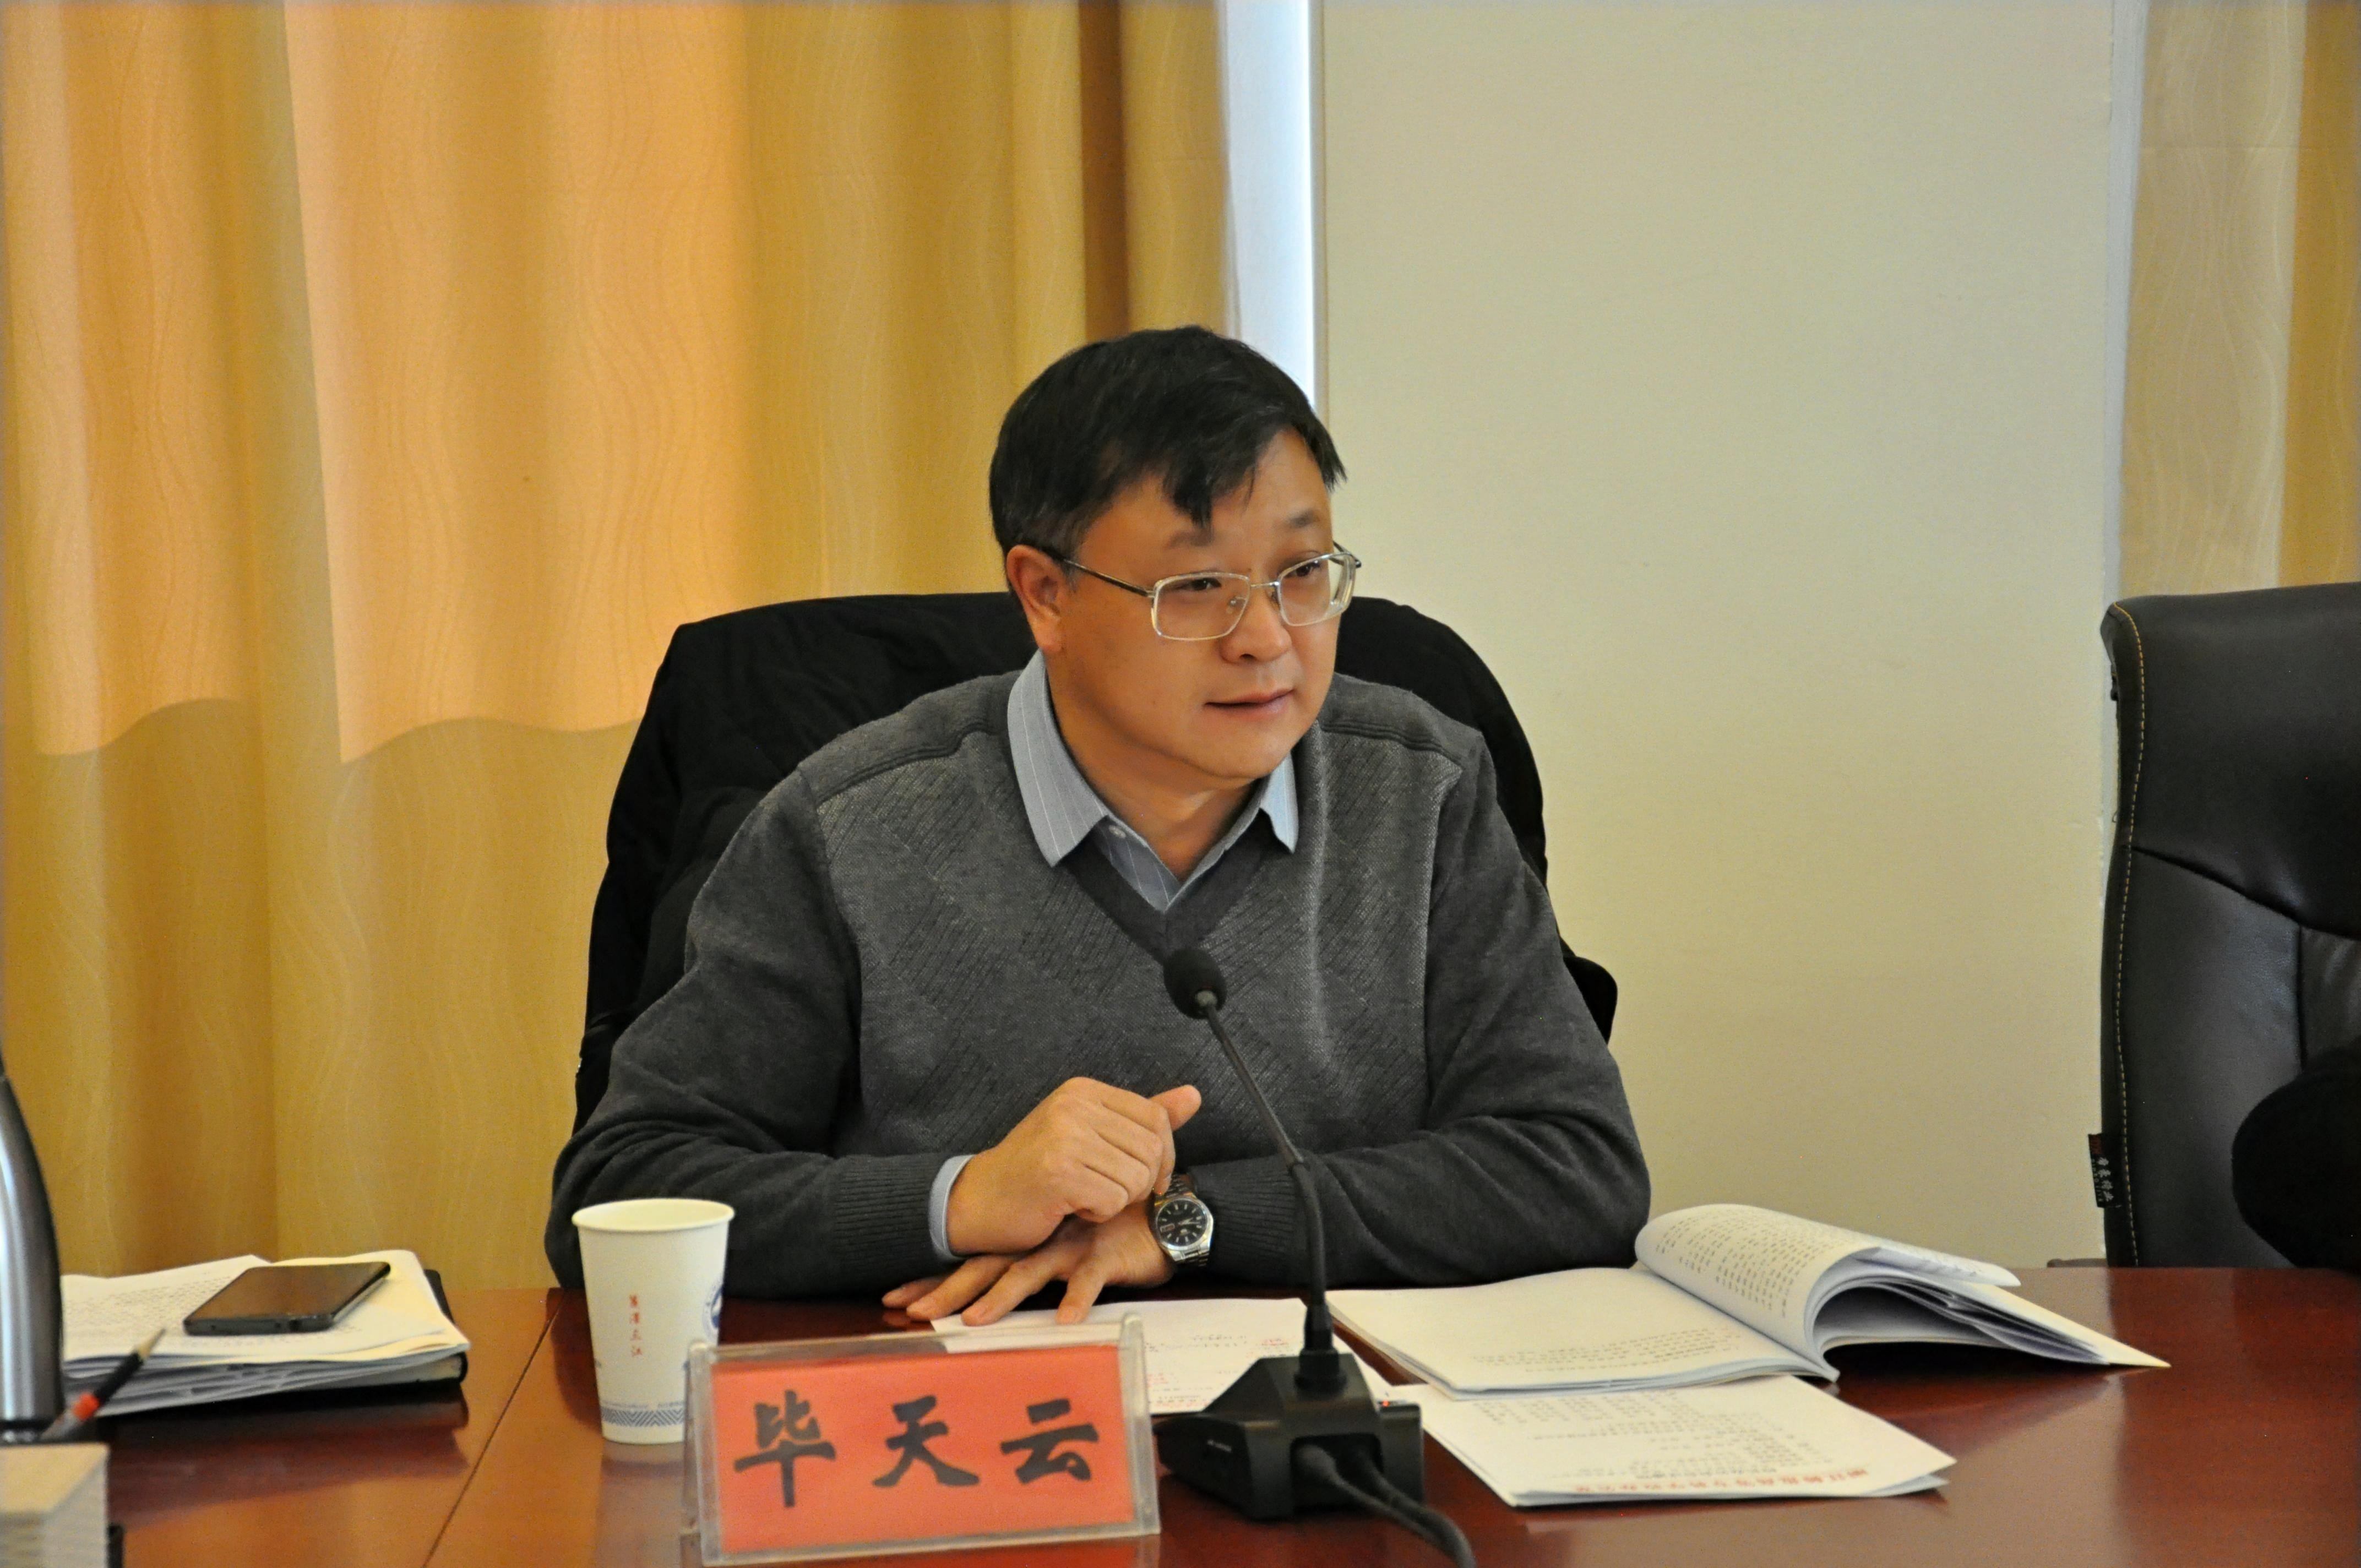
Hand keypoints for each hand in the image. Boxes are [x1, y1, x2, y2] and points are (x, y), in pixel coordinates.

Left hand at [885, 1203, 1174, 1324]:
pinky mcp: (1104, 1258)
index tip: (897, 1298)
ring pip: (1028, 1274)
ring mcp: (1071, 1249)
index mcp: (1028, 1239)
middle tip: (910, 1311)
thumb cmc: (1113, 1235)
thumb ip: (1038, 1266)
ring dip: (1001, 1298)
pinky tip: (1066, 1323)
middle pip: (987, 1267)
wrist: (1163, 1217)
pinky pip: (1089, 1282)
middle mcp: (1041, 1242)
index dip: (936, 1278)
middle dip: (947, 1290)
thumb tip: (996, 1293)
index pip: (974, 1259)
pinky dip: (1078, 1300)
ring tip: (974, 1321)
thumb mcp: (1069, 1251)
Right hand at [943, 1078, 1200, 1256]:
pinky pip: (1112, 1201)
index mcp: (1084, 1091)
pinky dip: (1097, 1214)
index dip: (1162, 1157)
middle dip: (1138, 1183)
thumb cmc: (1038, 1172)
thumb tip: (1195, 1096)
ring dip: (1116, 1201)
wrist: (979, 1202)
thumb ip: (1142, 1117)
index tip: (1143, 1178)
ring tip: (1083, 1196)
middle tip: (1104, 1191)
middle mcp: (1074, 1105)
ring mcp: (1064, 1136)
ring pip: (1135, 1179)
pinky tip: (1070, 1208)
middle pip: (1151, 1150)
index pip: (1157, 1119)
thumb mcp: (1091, 1135)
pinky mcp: (1058, 1172)